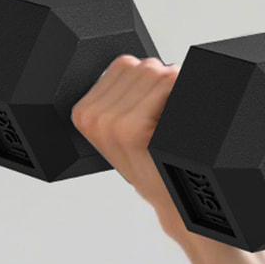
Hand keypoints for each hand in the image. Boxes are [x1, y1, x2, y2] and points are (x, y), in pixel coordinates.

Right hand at [71, 54, 184, 233]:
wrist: (172, 199)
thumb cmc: (154, 163)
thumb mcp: (124, 130)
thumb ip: (124, 96)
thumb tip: (146, 64)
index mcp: (83, 111)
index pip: (124, 65)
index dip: (149, 84)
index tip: (153, 111)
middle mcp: (91, 116)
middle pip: (142, 66)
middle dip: (163, 85)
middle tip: (166, 120)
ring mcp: (110, 123)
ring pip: (156, 72)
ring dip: (174, 90)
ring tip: (170, 124)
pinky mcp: (133, 128)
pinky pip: (167, 84)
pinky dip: (181, 96)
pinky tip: (176, 125)